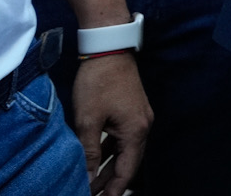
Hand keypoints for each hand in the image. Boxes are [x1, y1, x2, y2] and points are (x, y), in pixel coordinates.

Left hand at [70, 52, 152, 194]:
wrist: (108, 49)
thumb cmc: (98, 83)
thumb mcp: (88, 120)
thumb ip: (89, 152)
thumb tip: (87, 179)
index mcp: (135, 131)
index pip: (127, 170)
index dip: (115, 190)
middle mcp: (143, 126)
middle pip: (128, 162)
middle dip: (111, 181)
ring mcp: (139, 117)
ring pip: (125, 150)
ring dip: (109, 166)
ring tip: (91, 183)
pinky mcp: (133, 109)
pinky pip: (123, 137)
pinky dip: (111, 150)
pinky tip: (97, 157)